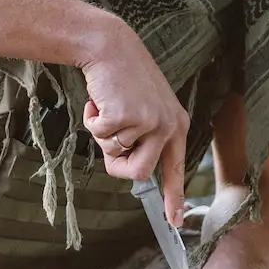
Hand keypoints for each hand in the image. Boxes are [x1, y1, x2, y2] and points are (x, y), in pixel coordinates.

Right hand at [80, 18, 189, 223]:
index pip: (176, 169)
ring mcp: (149, 121)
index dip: (174, 197)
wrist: (110, 47)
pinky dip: (91, 120)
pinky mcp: (128, 116)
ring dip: (103, 137)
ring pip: (117, 155)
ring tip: (106, 109)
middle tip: (107, 140)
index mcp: (176, 125)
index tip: (175, 221)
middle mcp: (168, 126)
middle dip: (118, 164)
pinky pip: (100, 136)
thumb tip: (128, 167)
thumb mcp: (143, 109)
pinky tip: (99, 100)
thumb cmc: (122, 79)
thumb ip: (143, 138)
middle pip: (141, 173)